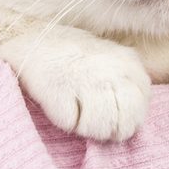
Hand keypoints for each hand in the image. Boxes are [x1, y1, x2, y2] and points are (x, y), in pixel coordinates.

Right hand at [0, 25, 150, 140]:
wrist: (28, 39)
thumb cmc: (70, 56)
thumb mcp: (109, 61)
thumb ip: (126, 85)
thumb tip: (133, 122)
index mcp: (129, 63)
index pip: (140, 110)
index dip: (123, 118)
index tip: (107, 110)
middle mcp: (113, 70)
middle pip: (125, 124)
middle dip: (109, 129)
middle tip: (91, 118)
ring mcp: (87, 81)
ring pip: (101, 130)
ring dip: (85, 127)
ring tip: (74, 108)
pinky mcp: (60, 92)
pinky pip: (72, 124)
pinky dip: (64, 120)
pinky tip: (58, 102)